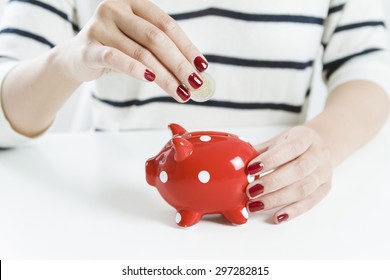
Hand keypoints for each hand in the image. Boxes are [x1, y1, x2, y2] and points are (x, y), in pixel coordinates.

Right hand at [58, 0, 206, 101]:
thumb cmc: (116, 49)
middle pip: (155, 38)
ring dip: (164, 76)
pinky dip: (135, 69)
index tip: (202, 66)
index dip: (187, 46)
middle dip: (179, 64)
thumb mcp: (139, 43)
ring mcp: (100, 26)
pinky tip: (151, 80)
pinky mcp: (88, 47)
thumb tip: (194, 72)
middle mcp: (116, 8)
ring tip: (181, 92)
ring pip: (140, 53)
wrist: (77, 57)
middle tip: (195, 83)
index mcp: (134, 3)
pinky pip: (115, 58)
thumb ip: (161, 51)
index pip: (166, 25)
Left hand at [246, 126, 332, 223]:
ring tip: (256, 205)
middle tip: (250, 191)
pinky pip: (310, 203)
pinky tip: (277, 216)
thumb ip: (259, 151)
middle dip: (272, 183)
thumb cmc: (294, 145)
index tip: (251, 169)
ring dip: (277, 199)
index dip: (271, 159)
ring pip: (304, 189)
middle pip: (298, 170)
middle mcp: (318, 154)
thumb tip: (235, 162)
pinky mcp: (325, 189)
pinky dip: (292, 211)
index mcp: (306, 137)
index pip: (291, 147)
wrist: (321, 147)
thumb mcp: (277, 141)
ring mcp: (324, 173)